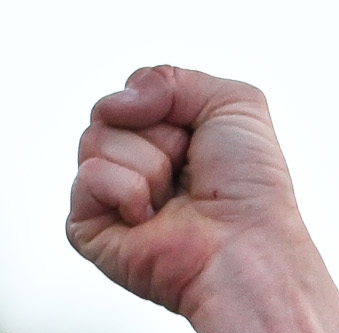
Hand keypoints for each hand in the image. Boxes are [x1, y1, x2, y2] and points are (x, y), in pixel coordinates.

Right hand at [65, 67, 303, 323]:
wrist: (246, 247)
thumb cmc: (251, 190)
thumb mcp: (233, 103)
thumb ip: (171, 78)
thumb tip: (117, 102)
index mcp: (166, 142)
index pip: (131, 96)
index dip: (164, 106)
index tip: (198, 138)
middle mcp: (136, 169)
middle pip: (106, 113)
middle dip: (157, 134)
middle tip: (187, 171)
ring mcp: (110, 199)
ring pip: (94, 140)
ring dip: (147, 164)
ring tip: (173, 200)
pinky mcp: (90, 230)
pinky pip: (87, 177)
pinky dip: (124, 190)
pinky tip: (150, 219)